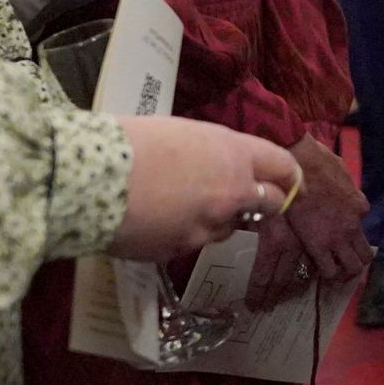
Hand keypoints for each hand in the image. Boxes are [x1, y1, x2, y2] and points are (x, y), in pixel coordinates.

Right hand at [109, 116, 301, 262]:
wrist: (93, 179)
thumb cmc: (132, 142)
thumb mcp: (183, 133)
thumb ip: (212, 153)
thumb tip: (216, 164)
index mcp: (235, 155)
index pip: (283, 166)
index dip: (289, 175)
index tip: (290, 180)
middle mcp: (233, 193)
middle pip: (271, 203)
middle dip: (266, 201)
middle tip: (254, 199)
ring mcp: (210, 227)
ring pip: (230, 227)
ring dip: (220, 219)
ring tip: (185, 204)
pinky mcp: (183, 251)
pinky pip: (194, 242)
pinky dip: (185, 234)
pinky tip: (158, 220)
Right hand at [281, 138, 371, 283]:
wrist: (299, 166)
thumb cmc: (316, 159)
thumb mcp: (340, 168)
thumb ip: (342, 181)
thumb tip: (338, 180)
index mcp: (359, 204)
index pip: (361, 222)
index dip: (350, 228)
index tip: (339, 230)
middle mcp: (353, 225)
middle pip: (364, 254)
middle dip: (356, 261)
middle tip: (343, 264)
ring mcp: (337, 237)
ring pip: (352, 267)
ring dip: (345, 272)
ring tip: (333, 274)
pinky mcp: (318, 246)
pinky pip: (329, 270)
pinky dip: (327, 275)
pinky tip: (318, 272)